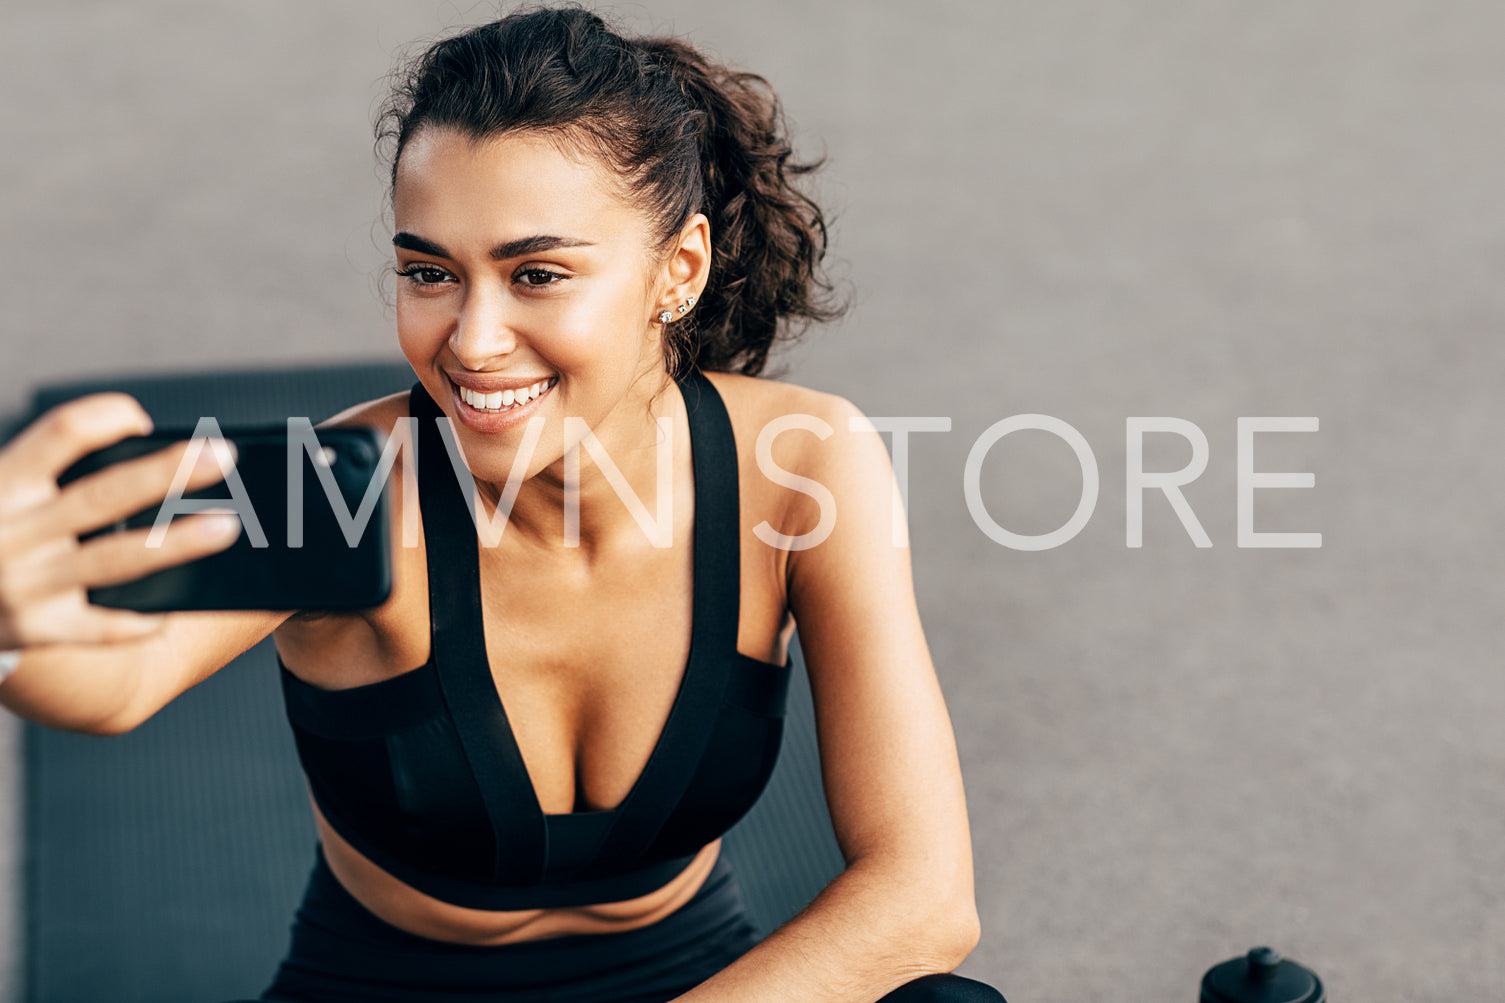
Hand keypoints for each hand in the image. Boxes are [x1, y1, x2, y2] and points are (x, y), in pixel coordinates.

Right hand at [0, 392, 240, 648]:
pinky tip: (179, 606)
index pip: (62, 434)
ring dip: (177, 543)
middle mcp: (10, 533)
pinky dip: (144, 618)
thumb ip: (44, 473)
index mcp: (1, 483)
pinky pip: (104, 627)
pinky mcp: (36, 630)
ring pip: (117, 560)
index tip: (141, 419)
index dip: (107, 418)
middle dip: (168, 473)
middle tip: (224, 454)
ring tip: (227, 527)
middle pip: (104, 495)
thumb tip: (141, 450)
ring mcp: (24, 585)